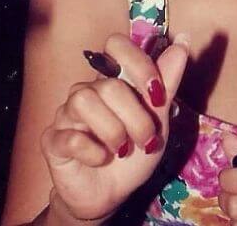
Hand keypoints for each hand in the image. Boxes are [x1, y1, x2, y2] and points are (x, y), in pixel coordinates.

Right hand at [39, 32, 189, 221]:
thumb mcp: (158, 120)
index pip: (116, 45)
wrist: (111, 195)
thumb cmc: (134, 154)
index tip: (157, 95)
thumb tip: (183, 42)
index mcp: (113, 81)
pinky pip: (71, 136)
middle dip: (136, 118)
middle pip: (109, 85)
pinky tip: (101, 159)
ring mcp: (66, 114)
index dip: (139, 64)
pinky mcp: (53, 141)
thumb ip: (167, 82)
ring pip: (85, 102)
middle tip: (145, 140)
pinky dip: (93, 152)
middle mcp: (88, 91)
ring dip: (114, 132)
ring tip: (122, 149)